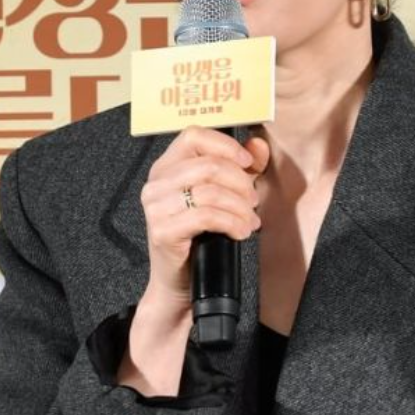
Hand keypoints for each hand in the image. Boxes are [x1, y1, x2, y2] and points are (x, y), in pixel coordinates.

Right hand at [139, 125, 268, 316]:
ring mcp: (155, 207)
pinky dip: (232, 222)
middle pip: (209, 165)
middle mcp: (156, 183)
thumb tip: (258, 144)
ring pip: (210, 191)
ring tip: (249, 219)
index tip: (248, 161)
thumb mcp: (225, 193)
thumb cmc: (200, 234)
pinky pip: (206, 216)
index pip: (193, 136)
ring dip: (240, 206)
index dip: (225, 145)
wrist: (180, 279)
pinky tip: (240, 231)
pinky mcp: (162, 230)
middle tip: (253, 200)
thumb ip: (242, 166)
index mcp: (167, 166)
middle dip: (240, 183)